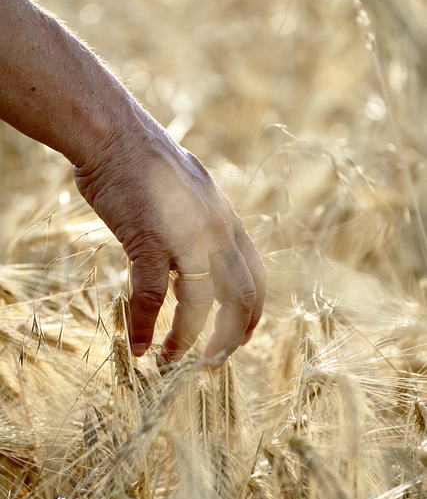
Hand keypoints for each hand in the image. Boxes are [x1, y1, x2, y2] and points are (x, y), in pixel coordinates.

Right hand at [74, 107, 265, 363]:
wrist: (113, 133)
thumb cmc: (143, 165)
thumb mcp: (186, 198)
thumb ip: (197, 233)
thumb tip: (188, 276)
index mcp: (226, 222)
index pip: (255, 278)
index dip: (251, 315)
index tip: (238, 340)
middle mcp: (216, 231)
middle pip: (241, 298)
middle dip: (230, 338)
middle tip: (212, 365)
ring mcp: (186, 235)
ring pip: (199, 305)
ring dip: (187, 342)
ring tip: (171, 362)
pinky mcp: (149, 238)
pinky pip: (153, 296)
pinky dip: (147, 326)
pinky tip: (138, 346)